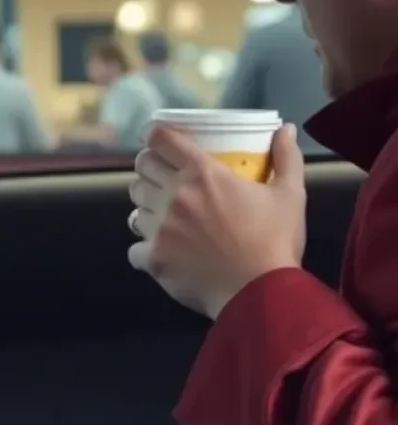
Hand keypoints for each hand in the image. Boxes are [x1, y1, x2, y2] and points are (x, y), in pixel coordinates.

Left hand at [127, 123, 306, 319]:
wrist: (264, 296)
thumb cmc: (276, 242)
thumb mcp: (289, 196)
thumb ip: (286, 158)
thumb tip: (285, 128)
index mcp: (201, 173)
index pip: (159, 138)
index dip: (157, 138)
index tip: (164, 145)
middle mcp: (174, 194)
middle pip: (142, 169)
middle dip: (150, 171)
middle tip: (166, 182)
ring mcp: (161, 226)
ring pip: (136, 207)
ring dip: (148, 210)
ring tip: (167, 220)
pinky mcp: (154, 257)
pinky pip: (135, 247)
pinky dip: (146, 251)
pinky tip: (163, 254)